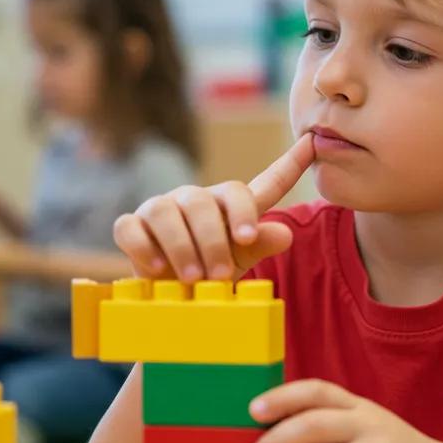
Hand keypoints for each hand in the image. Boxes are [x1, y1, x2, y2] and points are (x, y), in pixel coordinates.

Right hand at [113, 132, 314, 280]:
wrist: (167, 296)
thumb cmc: (209, 275)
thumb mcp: (239, 262)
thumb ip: (259, 246)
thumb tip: (284, 234)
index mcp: (230, 206)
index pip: (264, 183)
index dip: (289, 165)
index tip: (311, 146)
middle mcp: (194, 200)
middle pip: (204, 202)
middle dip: (215, 239)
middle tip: (222, 274)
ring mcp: (159, 209)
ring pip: (166, 212)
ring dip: (183, 247)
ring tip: (194, 277)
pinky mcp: (132, 226)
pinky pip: (131, 228)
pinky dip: (143, 248)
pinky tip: (157, 268)